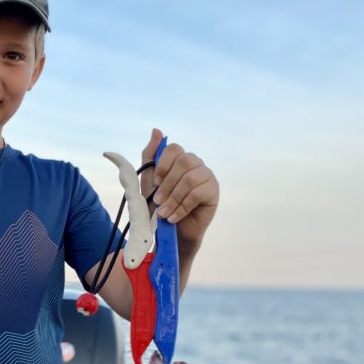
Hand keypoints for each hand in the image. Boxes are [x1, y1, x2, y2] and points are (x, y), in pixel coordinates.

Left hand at [140, 128, 218, 246]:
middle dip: (168, 184)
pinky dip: (182, 207)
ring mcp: (206, 176)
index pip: (174, 148)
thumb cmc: (161, 206)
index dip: (163, 164)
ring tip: (164, 214)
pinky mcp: (213, 191)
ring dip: (173, 198)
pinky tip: (174, 217)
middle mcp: (195, 164)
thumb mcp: (150, 182)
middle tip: (158, 202)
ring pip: (190, 179)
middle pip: (184, 162)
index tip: (155, 183)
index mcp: (179, 159)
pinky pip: (198, 193)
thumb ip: (150, 156)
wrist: (173, 233)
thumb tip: (157, 130)